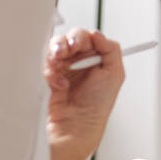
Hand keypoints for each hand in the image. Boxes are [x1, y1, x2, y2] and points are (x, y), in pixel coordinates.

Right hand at [44, 28, 124, 153]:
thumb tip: (98, 34)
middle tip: (69, 49)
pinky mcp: (49, 76)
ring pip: (55, 47)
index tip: (82, 44)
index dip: (83, 37)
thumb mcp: (115, 74)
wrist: (76, 125)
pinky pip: (45, 63)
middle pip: (69, 38)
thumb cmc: (97, 105)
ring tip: (60, 62)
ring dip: (57, 51)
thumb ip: (111, 49)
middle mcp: (79, 62)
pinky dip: (51, 70)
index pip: (88, 37)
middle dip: (68, 41)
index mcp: (96, 59)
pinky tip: (59, 83)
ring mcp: (63, 68)